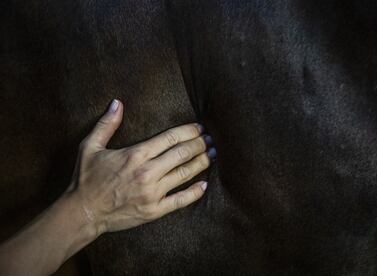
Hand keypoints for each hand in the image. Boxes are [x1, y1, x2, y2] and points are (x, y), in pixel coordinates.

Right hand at [66, 99, 213, 235]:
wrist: (83, 212)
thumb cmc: (86, 179)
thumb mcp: (90, 147)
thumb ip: (106, 124)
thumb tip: (117, 103)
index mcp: (135, 155)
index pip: (170, 138)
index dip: (188, 131)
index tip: (199, 128)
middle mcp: (147, 172)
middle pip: (182, 153)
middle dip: (200, 144)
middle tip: (210, 140)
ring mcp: (153, 193)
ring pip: (185, 174)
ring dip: (202, 163)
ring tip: (212, 155)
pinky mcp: (154, 210)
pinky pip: (180, 200)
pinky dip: (194, 192)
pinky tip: (204, 185)